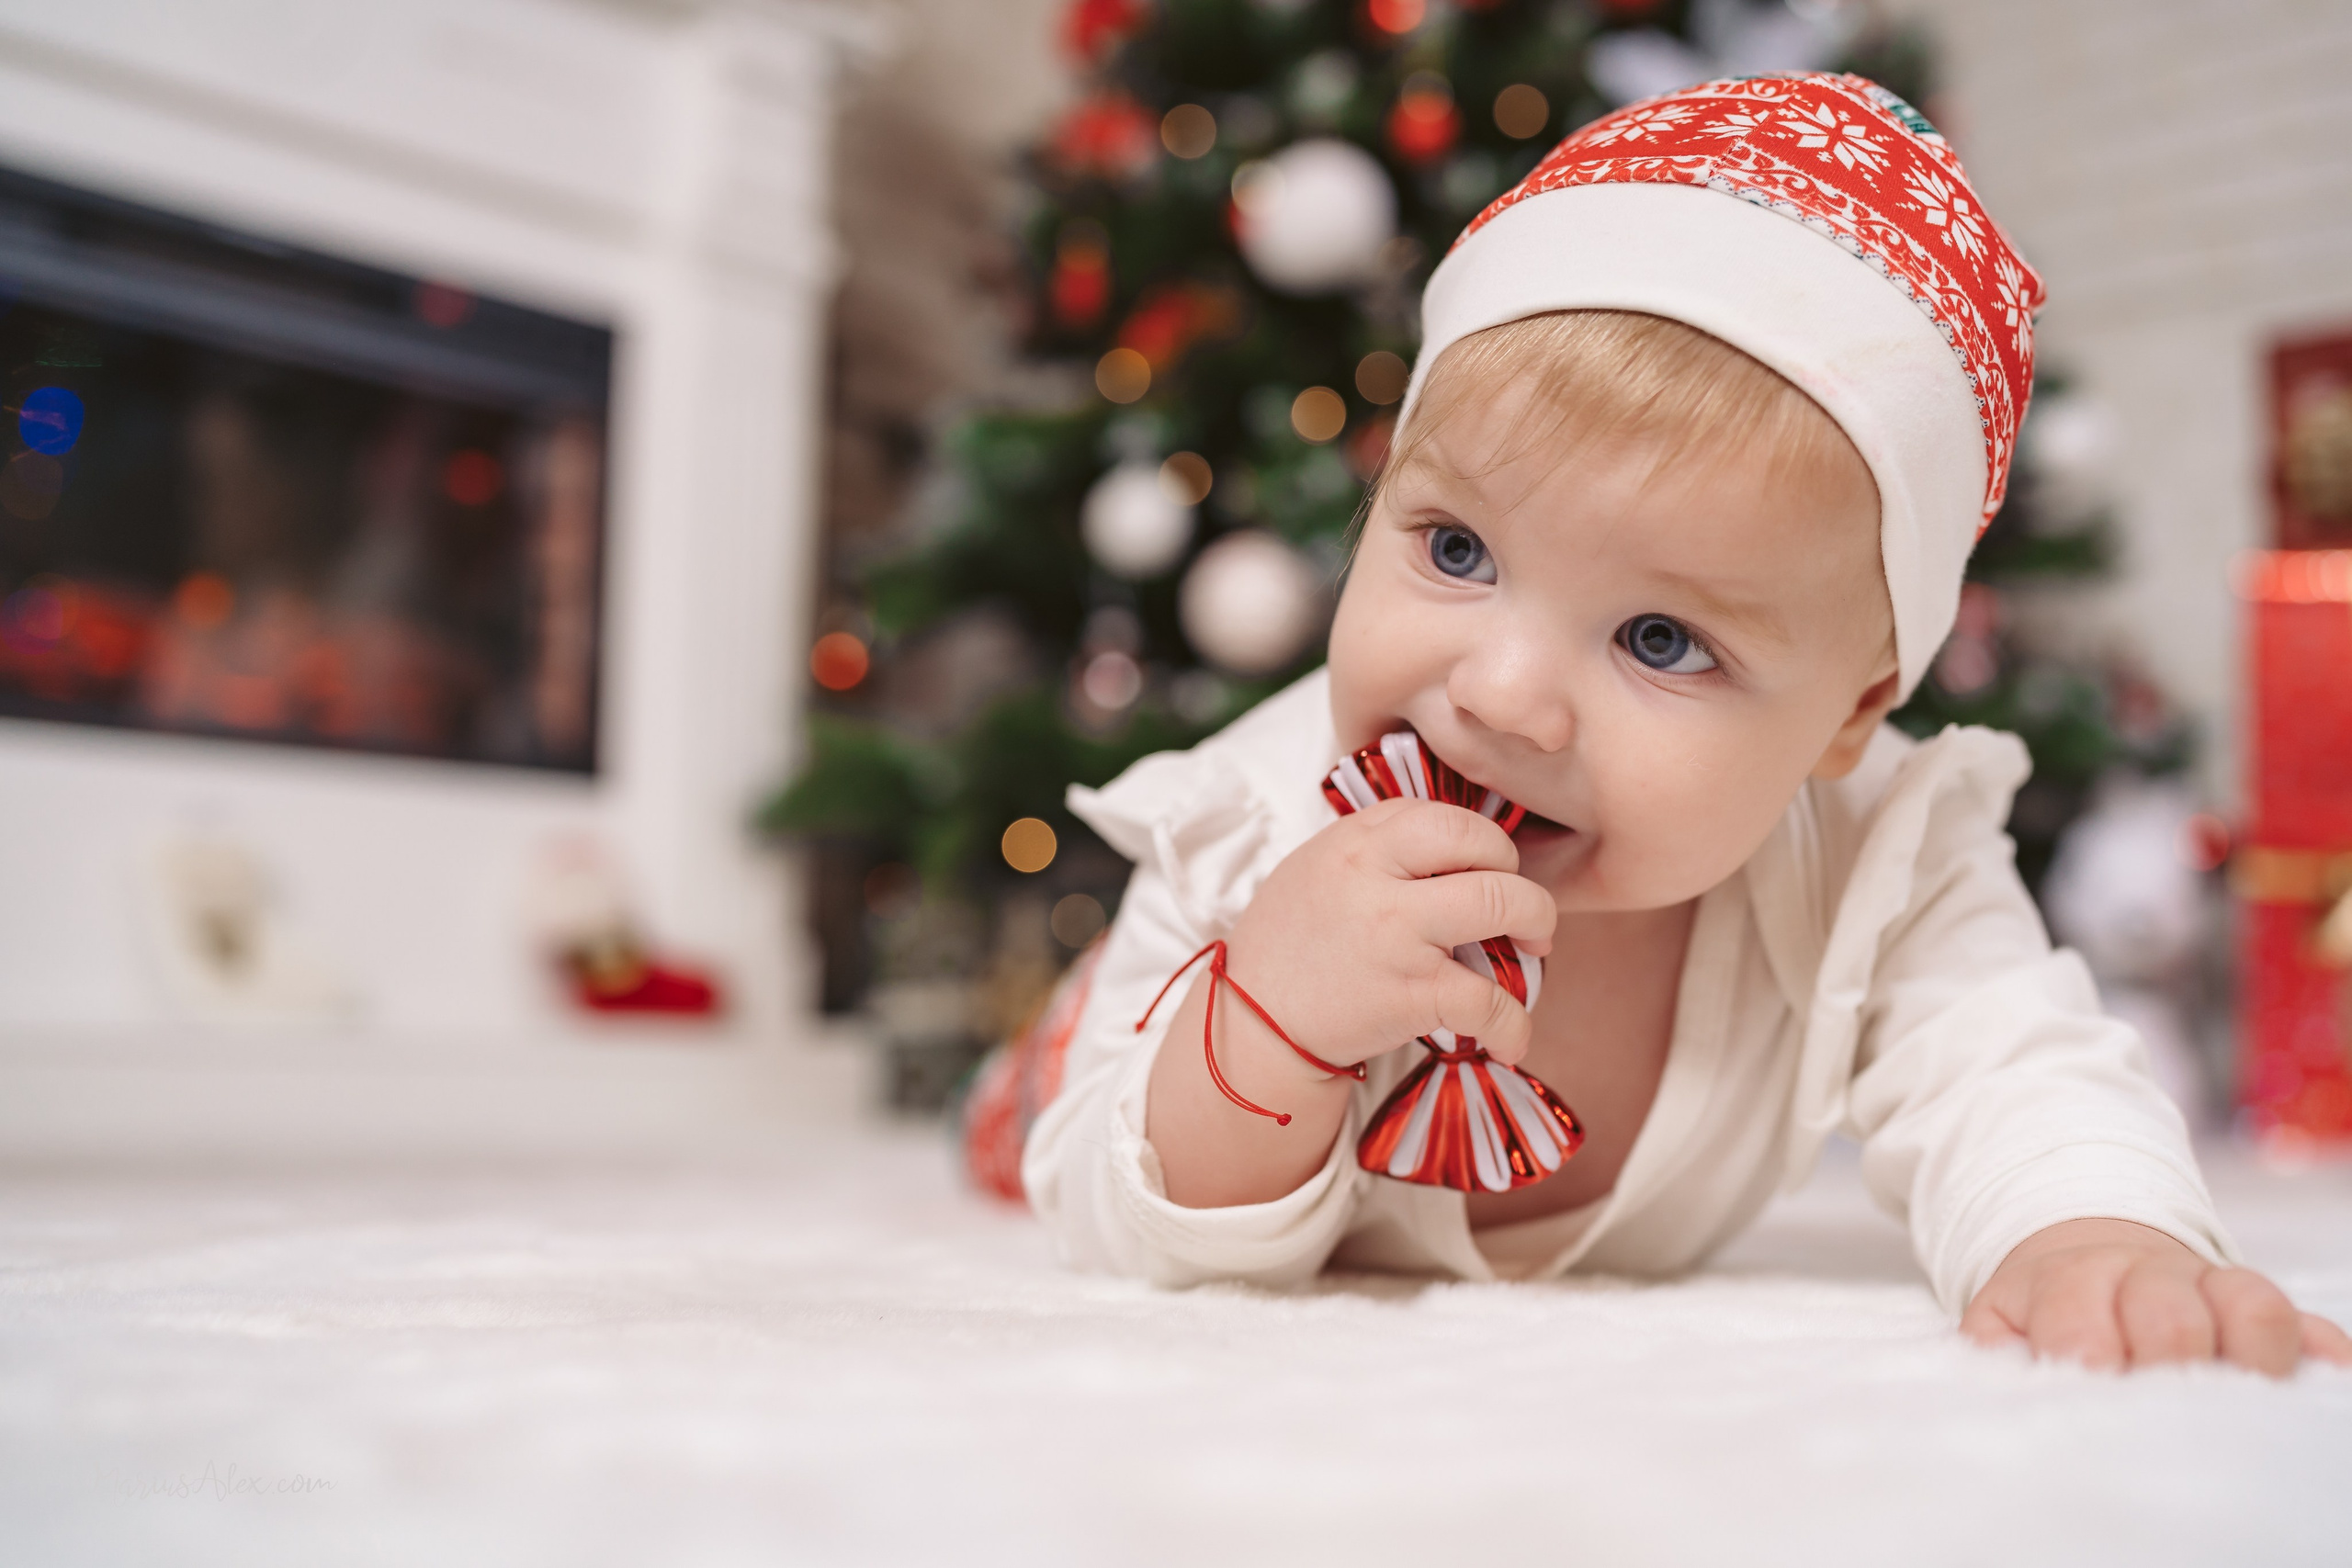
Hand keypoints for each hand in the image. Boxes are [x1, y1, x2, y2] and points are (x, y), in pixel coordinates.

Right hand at [1224, 797, 1556, 1071]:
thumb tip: (1452, 838)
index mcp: (1356, 841)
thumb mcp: (1318, 865)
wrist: (1251, 1021)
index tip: (1491, 873)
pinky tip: (1512, 1039)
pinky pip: (1489, 1001)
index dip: (1486, 843)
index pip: (1448, 816)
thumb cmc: (1289, 941)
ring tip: (1533, 955)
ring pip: (1503, 906)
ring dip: (1538, 930)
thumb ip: (1378, 843)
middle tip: (1525, 914)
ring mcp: (1397, 936)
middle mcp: (1377, 878)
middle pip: (1486, 848)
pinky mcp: (1409, 995)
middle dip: (1523, 881)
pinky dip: (1514, 1025)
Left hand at [1961, 1218, 2351, 1375]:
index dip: (2088, 1361)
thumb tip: (2008, 1396)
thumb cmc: (2044, 1313)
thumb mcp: (2001, 1325)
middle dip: (2167, 1371)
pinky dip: (2321, 1362)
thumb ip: (1999, 1356)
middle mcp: (2150, 1276)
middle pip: (2173, 1319)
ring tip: (2235, 1412)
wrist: (2090, 1259)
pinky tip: (2313, 1389)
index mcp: (2074, 1281)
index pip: (2082, 1320)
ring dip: (2252, 1363)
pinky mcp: (2263, 1310)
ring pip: (2256, 1308)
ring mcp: (2215, 1288)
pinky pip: (2315, 1330)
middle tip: (2160, 1421)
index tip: (2092, 1394)